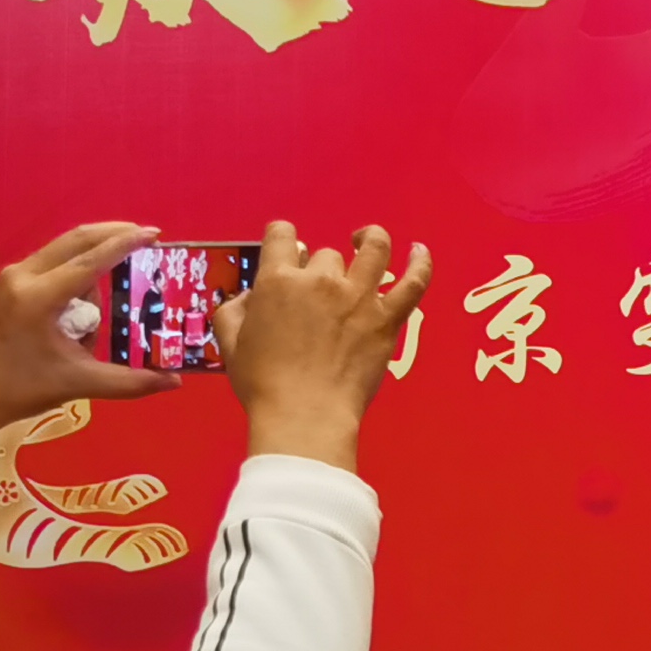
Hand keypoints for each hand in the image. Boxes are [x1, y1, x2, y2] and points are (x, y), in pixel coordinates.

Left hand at [0, 222, 181, 461]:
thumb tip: (175, 382)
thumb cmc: (22, 389)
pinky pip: (52, 262)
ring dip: (93, 262)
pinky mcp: (9, 281)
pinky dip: (75, 270)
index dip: (124, 245)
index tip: (154, 235)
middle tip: (146, 237)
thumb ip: (130, 381)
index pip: (90, 262)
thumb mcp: (79, 383)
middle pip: (76, 240)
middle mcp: (22, 277)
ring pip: (65, 250)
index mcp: (38, 299)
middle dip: (113, 234)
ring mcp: (12, 276)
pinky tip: (86, 297)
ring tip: (108, 301)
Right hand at [218, 222, 432, 473]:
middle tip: (317, 298)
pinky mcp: (387, 319)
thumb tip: (250, 295)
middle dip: (319, 271)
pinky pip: (414, 282)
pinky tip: (419, 250)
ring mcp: (358, 297)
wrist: (304, 415)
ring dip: (369, 239)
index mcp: (278, 282)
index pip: (282, 235)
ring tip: (364, 239)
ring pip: (373, 250)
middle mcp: (320, 280)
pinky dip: (420, 262)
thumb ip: (234, 311)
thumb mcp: (230, 345)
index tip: (286, 248)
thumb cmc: (263, 385)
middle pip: (325, 255)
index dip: (282, 237)